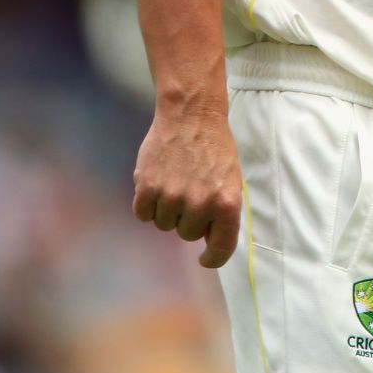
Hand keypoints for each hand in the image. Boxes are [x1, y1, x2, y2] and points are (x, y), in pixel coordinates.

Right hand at [131, 110, 243, 267]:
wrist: (191, 114)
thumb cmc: (214, 146)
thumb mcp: (230, 179)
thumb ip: (221, 211)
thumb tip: (209, 241)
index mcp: (227, 204)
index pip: (221, 249)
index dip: (212, 258)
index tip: (205, 258)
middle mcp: (201, 204)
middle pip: (187, 235)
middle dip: (188, 218)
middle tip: (189, 191)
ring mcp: (173, 197)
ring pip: (164, 225)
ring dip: (166, 209)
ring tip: (174, 181)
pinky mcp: (148, 187)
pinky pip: (142, 213)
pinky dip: (146, 203)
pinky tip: (155, 182)